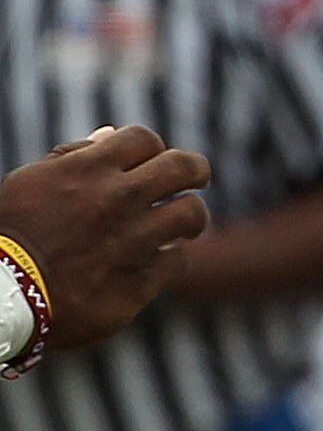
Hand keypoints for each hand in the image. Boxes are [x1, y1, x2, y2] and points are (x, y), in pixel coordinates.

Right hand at [0, 127, 211, 352]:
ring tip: (182, 225)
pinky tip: (158, 261)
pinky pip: (178, 260)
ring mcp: (135, 239)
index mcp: (91, 169)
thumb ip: (73, 156)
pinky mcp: (142, 278)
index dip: (152, 149)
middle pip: (185, 167)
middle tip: (195, 179)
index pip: (145, 139)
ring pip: (192, 214)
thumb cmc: (12, 234)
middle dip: (196, 170)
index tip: (151, 162)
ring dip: (190, 218)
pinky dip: (170, 258)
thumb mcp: (31, 182)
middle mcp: (120, 198)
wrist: (5, 296)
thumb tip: (110, 134)